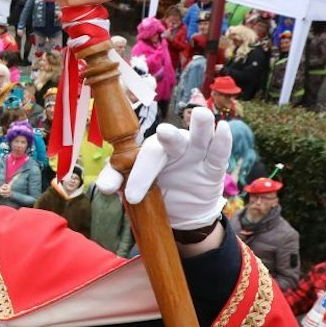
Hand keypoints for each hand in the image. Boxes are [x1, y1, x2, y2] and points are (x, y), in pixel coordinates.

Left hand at [95, 106, 231, 229]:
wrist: (184, 212)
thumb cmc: (157, 190)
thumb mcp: (137, 186)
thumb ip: (119, 180)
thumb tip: (103, 187)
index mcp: (151, 150)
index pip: (142, 156)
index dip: (136, 173)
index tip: (128, 196)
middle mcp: (174, 146)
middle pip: (168, 141)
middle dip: (167, 139)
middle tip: (162, 133)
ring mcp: (196, 154)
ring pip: (199, 136)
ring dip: (200, 125)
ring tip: (201, 114)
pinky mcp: (214, 167)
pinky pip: (219, 152)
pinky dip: (222, 141)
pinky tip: (222, 128)